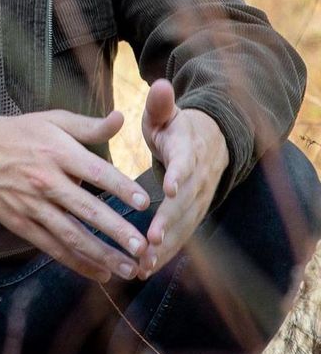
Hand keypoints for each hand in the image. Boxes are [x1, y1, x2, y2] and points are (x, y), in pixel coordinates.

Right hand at [0, 108, 150, 281]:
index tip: (143, 202)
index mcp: (57, 151)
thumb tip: (121, 118)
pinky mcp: (21, 224)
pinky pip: (52, 247)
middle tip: (142, 246)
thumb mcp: (53, 120)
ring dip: (101, 254)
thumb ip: (89, 126)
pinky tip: (99, 272)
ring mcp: (32, 205)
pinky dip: (76, 262)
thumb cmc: (21, 132)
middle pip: (86, 209)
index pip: (96, 172)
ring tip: (128, 267)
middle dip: (116, 230)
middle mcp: (46, 180)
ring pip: (71, 235)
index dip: (120, 188)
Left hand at [137, 78, 228, 278]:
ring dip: (165, 246)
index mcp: (189, 150)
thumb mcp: (167, 112)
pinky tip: (143, 269)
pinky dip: (164, 253)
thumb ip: (161, 103)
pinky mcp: (191, 215)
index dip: (180, 175)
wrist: (210, 143)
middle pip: (185, 204)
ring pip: (183, 226)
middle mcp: (197, 179)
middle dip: (169, 223)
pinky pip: (179, 236)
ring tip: (143, 263)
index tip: (171, 188)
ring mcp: (196, 200)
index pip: (186, 163)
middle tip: (151, 240)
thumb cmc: (177, 126)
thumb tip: (159, 84)